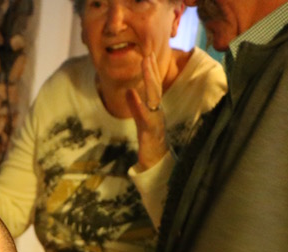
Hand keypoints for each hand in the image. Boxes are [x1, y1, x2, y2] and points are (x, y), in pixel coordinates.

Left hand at [126, 42, 167, 170]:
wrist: (156, 164)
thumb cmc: (151, 144)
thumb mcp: (143, 123)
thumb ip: (137, 107)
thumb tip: (130, 91)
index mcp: (155, 110)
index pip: (155, 87)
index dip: (152, 71)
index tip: (149, 54)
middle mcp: (157, 112)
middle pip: (155, 87)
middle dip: (152, 69)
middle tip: (148, 51)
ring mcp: (155, 120)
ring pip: (152, 96)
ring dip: (149, 79)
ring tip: (145, 63)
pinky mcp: (149, 131)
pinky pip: (143, 115)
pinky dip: (137, 103)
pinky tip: (131, 92)